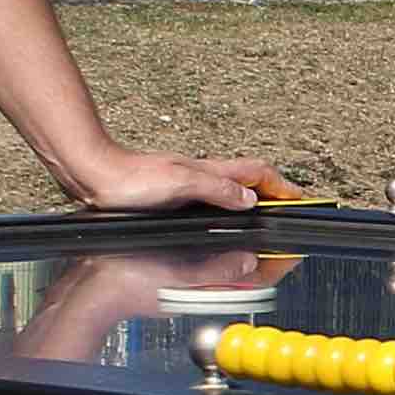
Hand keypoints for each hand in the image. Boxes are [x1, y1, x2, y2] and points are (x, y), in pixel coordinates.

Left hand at [65, 147, 298, 213]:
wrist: (92, 176)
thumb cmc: (128, 179)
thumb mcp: (179, 183)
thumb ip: (216, 190)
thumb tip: (249, 199)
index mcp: (209, 172)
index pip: (258, 174)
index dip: (283, 187)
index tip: (302, 199)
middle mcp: (201, 177)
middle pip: (250, 182)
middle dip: (274, 194)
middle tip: (290, 210)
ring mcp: (187, 187)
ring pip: (231, 193)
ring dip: (253, 202)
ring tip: (266, 217)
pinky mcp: (172, 199)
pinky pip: (213, 204)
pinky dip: (229, 212)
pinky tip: (223, 222)